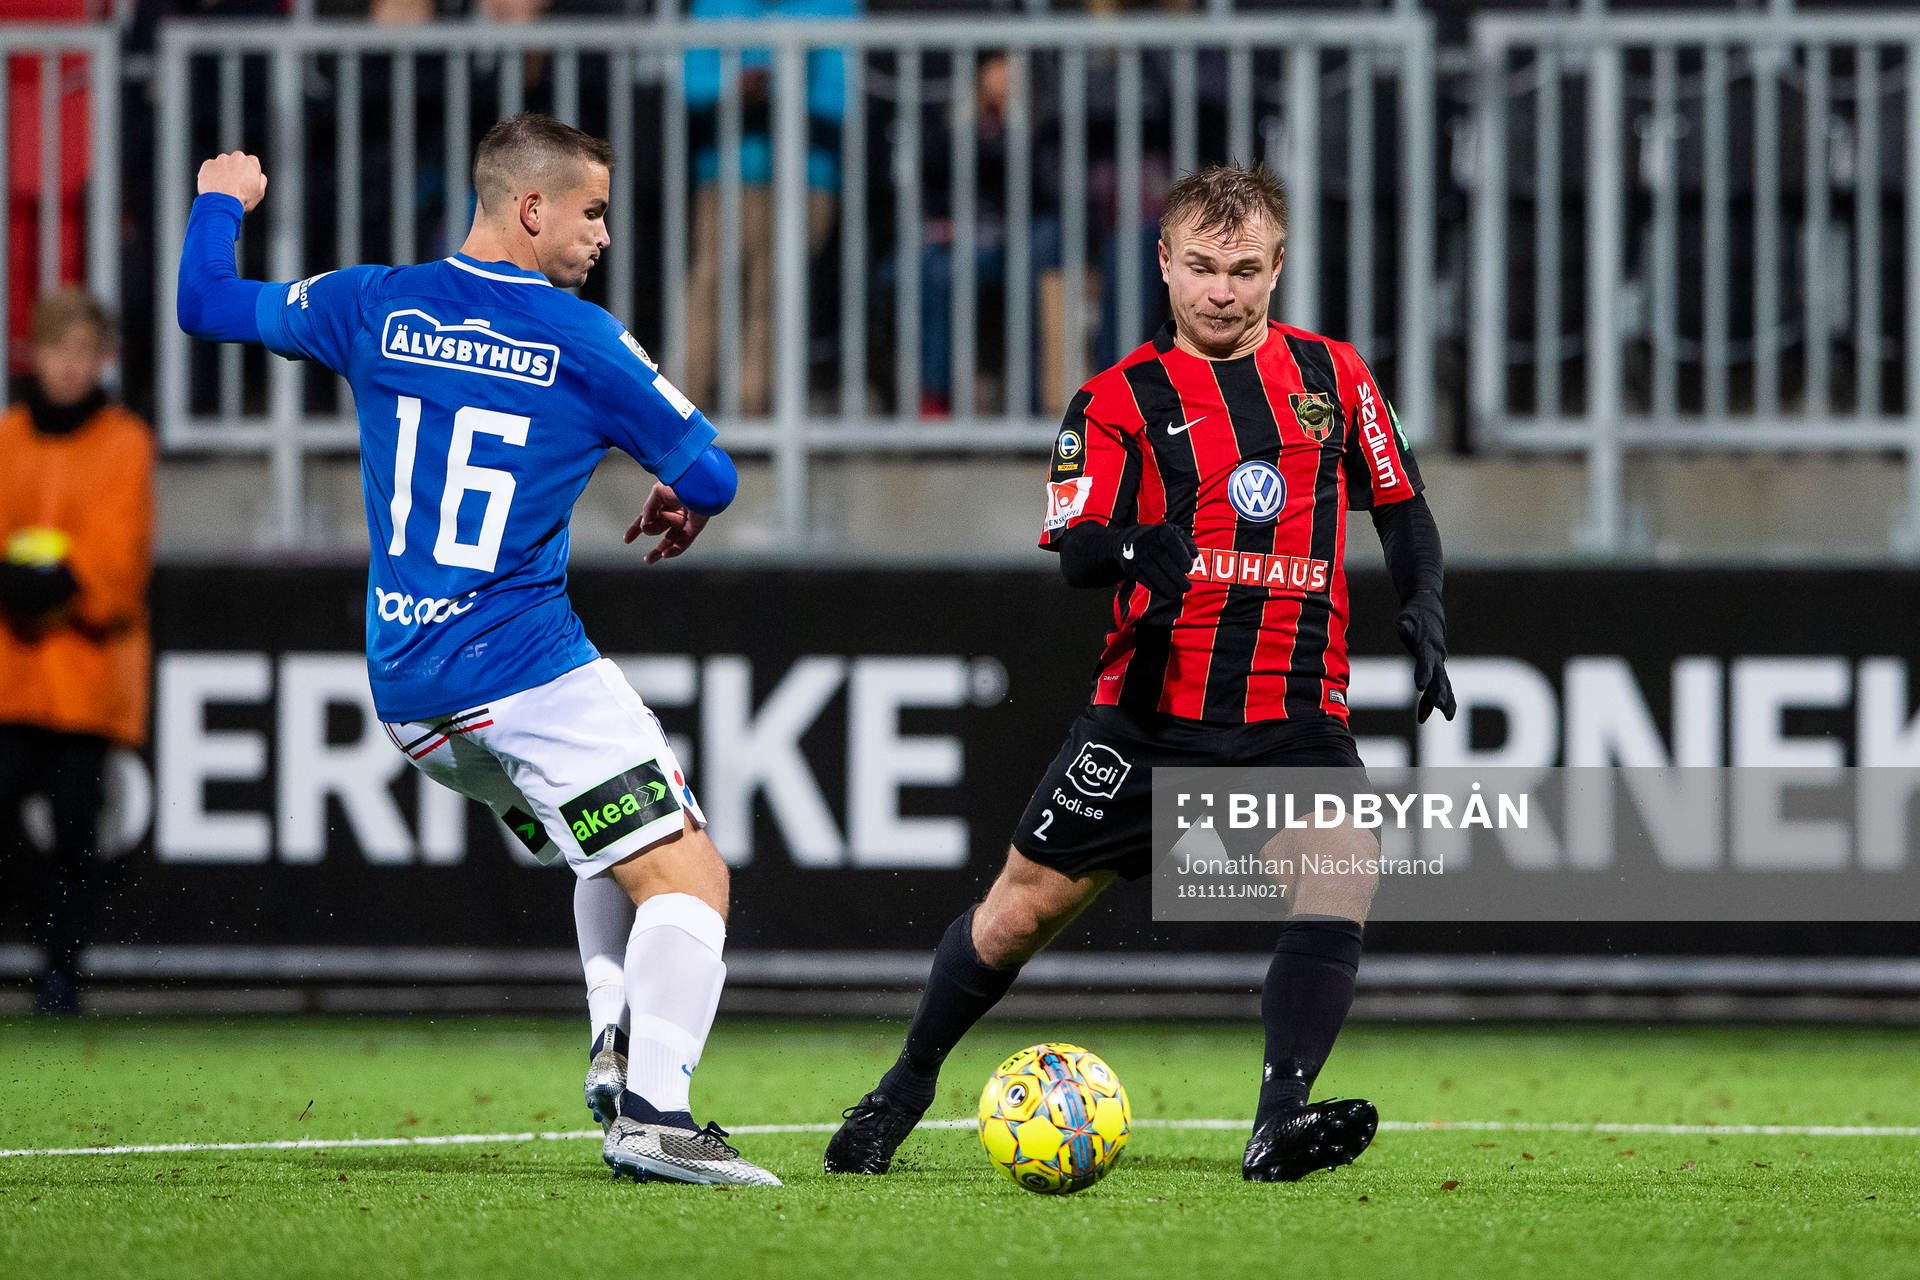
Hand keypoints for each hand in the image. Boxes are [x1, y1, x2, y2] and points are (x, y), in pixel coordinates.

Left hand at [197, 151, 267, 211]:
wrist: (222, 203)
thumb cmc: (242, 199)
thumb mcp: (259, 192)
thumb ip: (261, 180)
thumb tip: (259, 176)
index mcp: (251, 162)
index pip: (251, 162)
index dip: (248, 172)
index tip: (246, 181)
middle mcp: (236, 157)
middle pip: (236, 160)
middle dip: (235, 169)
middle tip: (233, 184)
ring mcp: (221, 160)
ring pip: (222, 163)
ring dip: (222, 171)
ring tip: (222, 187)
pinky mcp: (208, 164)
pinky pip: (209, 168)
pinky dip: (211, 175)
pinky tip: (214, 186)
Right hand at [624, 482, 708, 564]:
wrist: (696, 479)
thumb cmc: (679, 482)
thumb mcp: (657, 494)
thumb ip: (649, 510)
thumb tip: (643, 526)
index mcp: (664, 504)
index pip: (647, 519)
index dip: (636, 529)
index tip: (627, 540)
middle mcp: (674, 513)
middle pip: (659, 532)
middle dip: (653, 545)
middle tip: (646, 558)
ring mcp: (685, 521)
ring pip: (672, 541)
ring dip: (661, 551)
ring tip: (649, 559)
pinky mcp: (695, 526)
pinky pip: (684, 541)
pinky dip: (674, 549)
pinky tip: (665, 554)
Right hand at [1115, 523, 1197, 599]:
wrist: (1129, 540)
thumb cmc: (1160, 539)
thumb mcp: (1174, 533)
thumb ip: (1187, 542)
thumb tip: (1194, 555)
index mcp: (1161, 531)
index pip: (1172, 542)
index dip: (1181, 556)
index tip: (1188, 569)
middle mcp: (1147, 541)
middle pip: (1162, 558)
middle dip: (1176, 576)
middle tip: (1187, 587)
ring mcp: (1137, 554)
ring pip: (1152, 571)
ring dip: (1166, 586)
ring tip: (1177, 594)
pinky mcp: (1130, 567)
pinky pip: (1144, 579)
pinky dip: (1156, 588)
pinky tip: (1166, 594)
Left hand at [1395, 588, 1456, 722]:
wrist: (1429, 607)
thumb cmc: (1414, 614)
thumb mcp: (1407, 617)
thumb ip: (1406, 625)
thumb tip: (1402, 625)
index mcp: (1427, 645)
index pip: (1426, 662)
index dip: (1424, 673)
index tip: (1420, 686)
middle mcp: (1436, 655)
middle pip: (1439, 677)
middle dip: (1440, 692)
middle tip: (1441, 707)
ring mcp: (1439, 661)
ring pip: (1443, 684)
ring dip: (1445, 700)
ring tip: (1448, 717)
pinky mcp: (1437, 665)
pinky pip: (1439, 685)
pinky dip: (1438, 698)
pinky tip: (1435, 714)